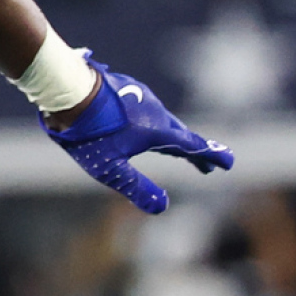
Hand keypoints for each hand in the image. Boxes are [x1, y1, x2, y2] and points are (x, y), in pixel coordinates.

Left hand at [44, 53, 233, 213]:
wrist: (65, 91)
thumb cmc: (87, 133)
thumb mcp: (110, 169)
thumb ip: (137, 188)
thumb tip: (162, 208)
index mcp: (157, 131)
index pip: (192, 146)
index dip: (211, 156)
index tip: (229, 162)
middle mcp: (155, 111)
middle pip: (179, 134)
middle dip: (193, 151)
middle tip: (205, 166)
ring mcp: (139, 96)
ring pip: (162, 119)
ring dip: (172, 134)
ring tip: (175, 147)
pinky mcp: (124, 87)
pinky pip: (146, 108)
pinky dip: (152, 121)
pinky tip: (141, 123)